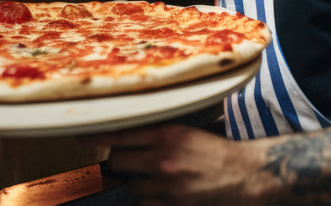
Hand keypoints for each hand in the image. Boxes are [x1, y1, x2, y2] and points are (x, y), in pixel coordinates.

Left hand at [82, 123, 266, 205]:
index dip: (96, 136)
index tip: (82, 137)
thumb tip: (127, 135)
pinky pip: (144, 205)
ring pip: (131, 186)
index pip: (119, 134)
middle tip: (133, 162)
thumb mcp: (190, 131)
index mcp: (168, 133)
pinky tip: (166, 194)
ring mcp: (166, 187)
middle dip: (121, 163)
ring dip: (139, 183)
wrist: (248, 175)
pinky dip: (150, 201)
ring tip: (161, 178)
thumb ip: (159, 133)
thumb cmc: (219, 152)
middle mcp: (163, 159)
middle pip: (117, 162)